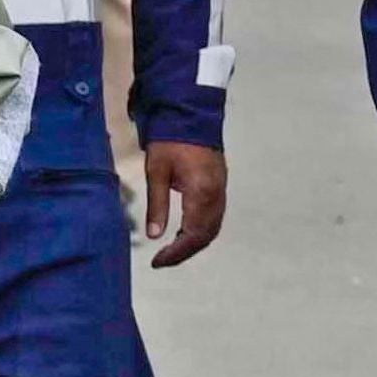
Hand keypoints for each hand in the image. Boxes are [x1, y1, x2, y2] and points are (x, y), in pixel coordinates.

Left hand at [143, 142, 226, 267]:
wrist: (191, 114)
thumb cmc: (170, 140)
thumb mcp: (156, 172)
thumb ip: (157, 205)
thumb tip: (154, 236)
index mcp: (201, 194)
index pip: (192, 236)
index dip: (176, 254)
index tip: (157, 262)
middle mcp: (216, 196)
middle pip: (205, 236)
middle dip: (185, 252)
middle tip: (163, 260)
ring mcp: (221, 190)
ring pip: (213, 228)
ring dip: (194, 243)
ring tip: (172, 249)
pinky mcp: (220, 185)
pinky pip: (215, 217)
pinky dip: (201, 231)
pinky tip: (184, 232)